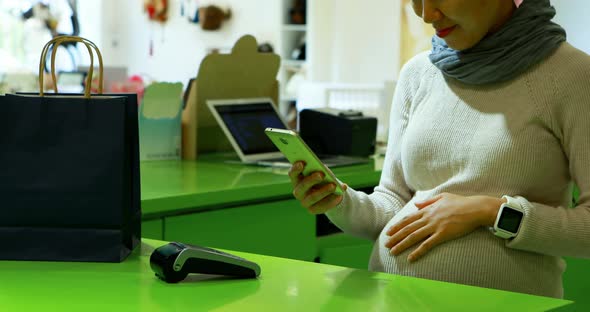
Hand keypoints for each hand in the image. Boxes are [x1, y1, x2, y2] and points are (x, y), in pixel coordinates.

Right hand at [288, 161, 347, 213]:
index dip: (295, 169)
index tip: (302, 163)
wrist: (329, 192)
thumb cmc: (324, 178)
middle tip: (321, 174)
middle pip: (302, 186)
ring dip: (324, 191)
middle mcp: (298, 192)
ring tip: (333, 185)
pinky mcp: (313, 210)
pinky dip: (332, 200)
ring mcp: (304, 202)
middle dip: (311, 180)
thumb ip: (321, 170)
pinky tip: (339, 195)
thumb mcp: (322, 171)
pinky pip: (322, 206)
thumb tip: (325, 171)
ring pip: (312, 197)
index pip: (292, 174)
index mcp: (297, 179)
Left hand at [384, 193, 503, 261]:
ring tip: (393, 252)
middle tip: (386, 244)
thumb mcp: (442, 197)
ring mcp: (434, 226)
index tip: (389, 231)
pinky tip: (411, 258)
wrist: (475, 208)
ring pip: (414, 237)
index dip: (397, 226)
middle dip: (395, 237)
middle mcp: (428, 218)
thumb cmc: (460, 202)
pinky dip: (418, 252)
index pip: (408, 219)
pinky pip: (427, 245)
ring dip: (402, 245)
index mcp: (427, 209)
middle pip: (407, 229)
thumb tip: (416, 204)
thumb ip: (428, 201)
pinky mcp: (442, 234)